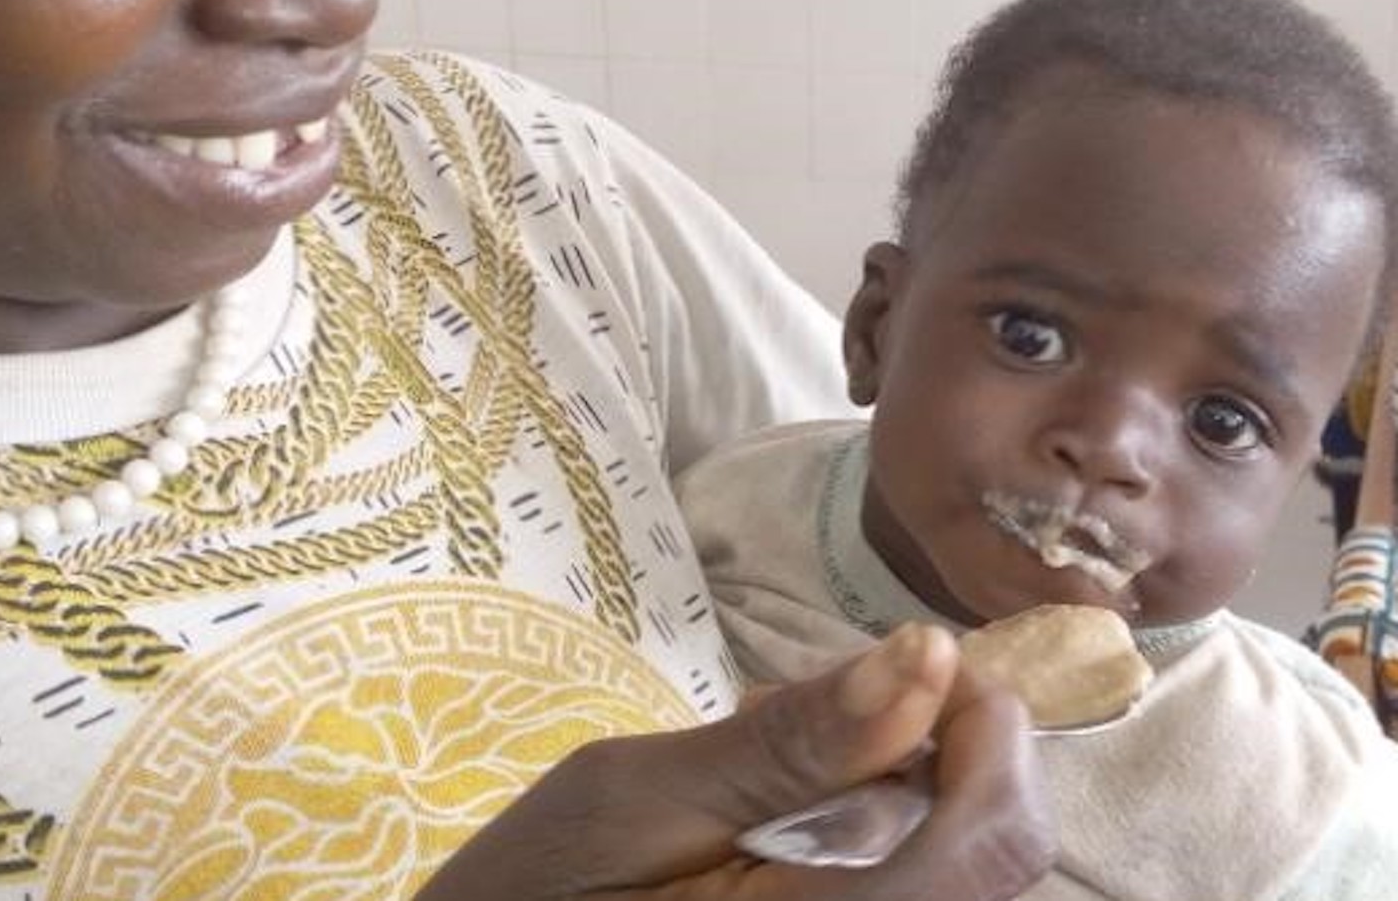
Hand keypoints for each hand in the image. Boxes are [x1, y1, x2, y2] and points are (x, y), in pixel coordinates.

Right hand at [415, 623, 1055, 900]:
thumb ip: (789, 743)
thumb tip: (930, 654)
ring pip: (951, 873)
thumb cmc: (535, 891)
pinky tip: (771, 829)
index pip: (995, 836)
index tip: (914, 660)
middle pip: (992, 857)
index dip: (988, 730)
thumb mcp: (635, 798)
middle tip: (809, 713)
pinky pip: (900, 892)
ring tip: (762, 776)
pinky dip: (864, 843)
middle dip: (932, 757)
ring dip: (891, 798)